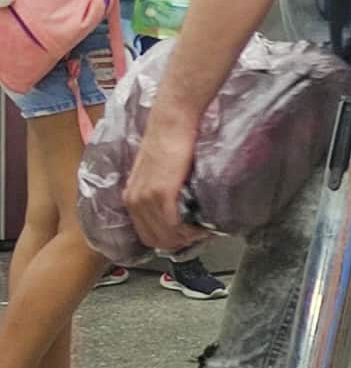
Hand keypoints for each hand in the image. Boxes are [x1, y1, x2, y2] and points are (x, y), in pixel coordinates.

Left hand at [123, 107, 201, 253]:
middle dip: (177, 243)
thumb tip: (178, 209)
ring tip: (202, 232)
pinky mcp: (161, 194)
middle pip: (154, 240)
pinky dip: (188, 230)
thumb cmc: (170, 142)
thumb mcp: (157, 173)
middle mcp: (134, 200)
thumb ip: (160, 192)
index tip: (187, 237)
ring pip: (164, 236)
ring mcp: (145, 198)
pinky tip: (201, 226)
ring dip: (185, 238)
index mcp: (131, 196)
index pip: (146, 234)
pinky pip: (172, 224)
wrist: (172, 123)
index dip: (168, 241)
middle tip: (198, 237)